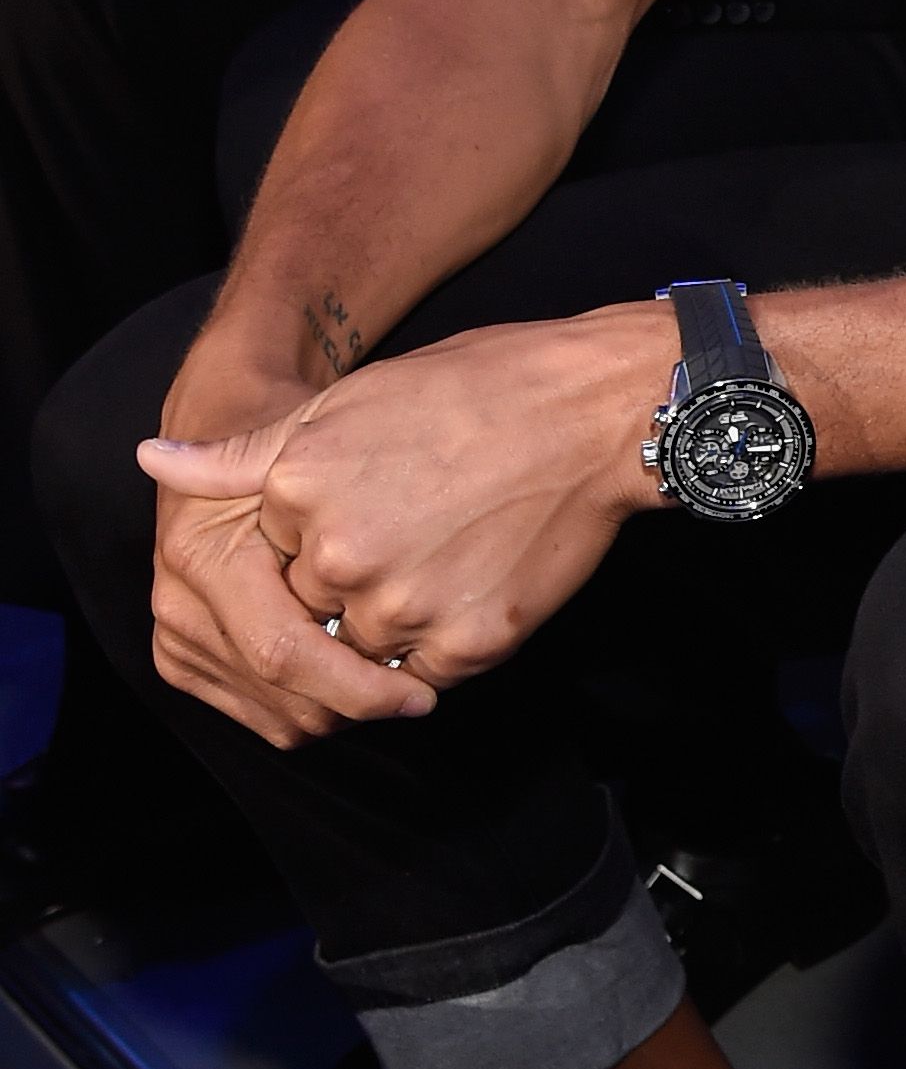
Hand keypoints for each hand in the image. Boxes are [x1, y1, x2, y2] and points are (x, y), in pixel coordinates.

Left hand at [142, 303, 672, 742]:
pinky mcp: (468, 642)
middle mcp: (338, 555)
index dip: (326, 536)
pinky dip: (451, 641)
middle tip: (424, 528)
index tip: (378, 503)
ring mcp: (403, 604)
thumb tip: (149, 461)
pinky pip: (430, 676)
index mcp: (297, 491)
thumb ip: (243, 452)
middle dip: (358, 587)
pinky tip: (482, 579)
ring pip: (368, 652)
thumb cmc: (473, 392)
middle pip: (317, 611)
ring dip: (402, 622)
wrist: (594, 411)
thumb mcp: (343, 403)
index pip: (277, 558)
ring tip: (454, 552)